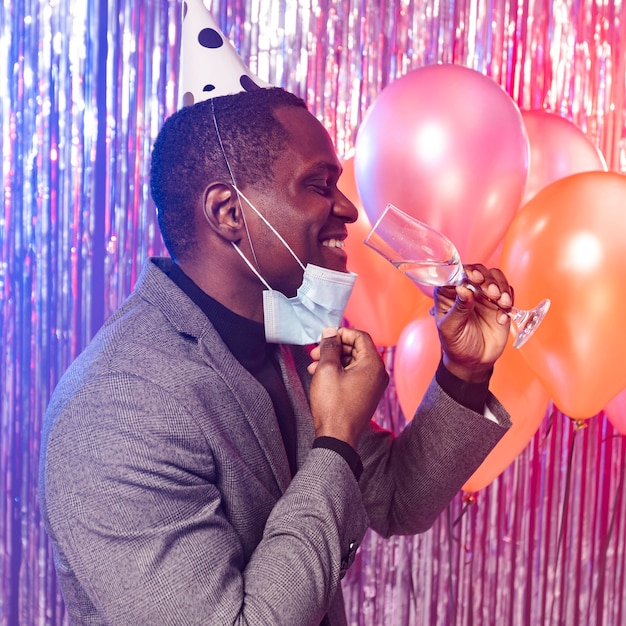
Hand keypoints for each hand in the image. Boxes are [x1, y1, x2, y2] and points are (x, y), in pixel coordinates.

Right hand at [307, 327, 388, 448]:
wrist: (337, 437)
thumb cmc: (333, 406)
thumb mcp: (327, 370)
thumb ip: (329, 347)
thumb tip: (330, 333)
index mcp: (373, 364)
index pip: (360, 336)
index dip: (342, 333)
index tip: (326, 336)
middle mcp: (378, 373)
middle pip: (357, 348)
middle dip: (335, 347)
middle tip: (316, 351)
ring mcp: (373, 385)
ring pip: (353, 362)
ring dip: (334, 360)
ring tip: (314, 365)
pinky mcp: (366, 394)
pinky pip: (354, 375)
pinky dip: (339, 371)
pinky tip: (321, 375)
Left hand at [433, 264, 511, 381]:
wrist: (474, 362)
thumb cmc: (456, 344)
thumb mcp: (451, 329)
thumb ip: (458, 309)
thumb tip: (463, 289)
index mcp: (448, 293)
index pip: (456, 273)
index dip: (466, 272)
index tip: (475, 279)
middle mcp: (466, 289)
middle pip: (479, 271)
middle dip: (487, 279)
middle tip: (491, 293)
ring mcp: (484, 295)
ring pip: (495, 278)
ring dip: (501, 287)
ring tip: (501, 303)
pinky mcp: (499, 304)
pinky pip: (508, 293)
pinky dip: (509, 300)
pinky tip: (502, 317)